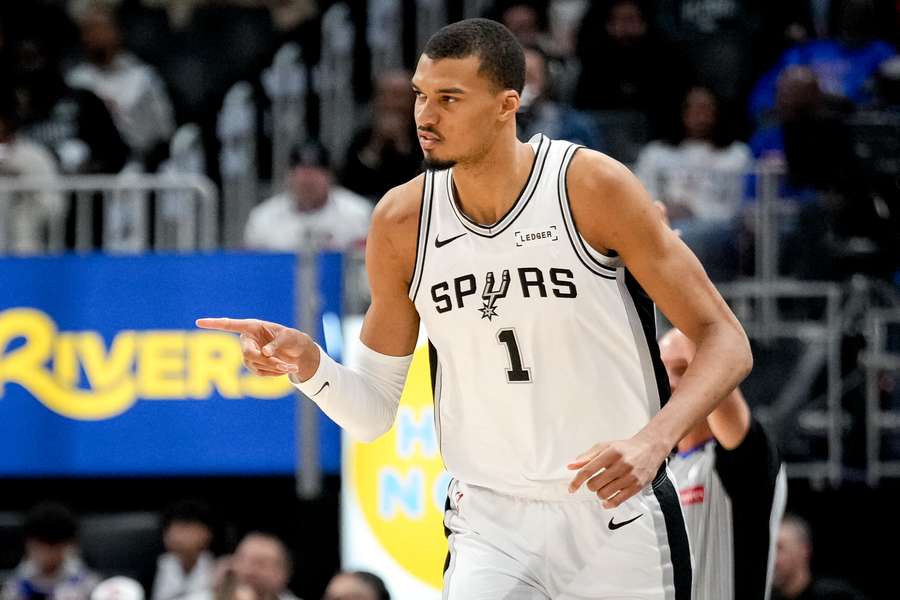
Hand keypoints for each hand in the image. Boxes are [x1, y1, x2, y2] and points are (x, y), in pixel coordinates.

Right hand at [195, 317, 318, 378]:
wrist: (298, 352)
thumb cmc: (292, 339)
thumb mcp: (289, 337)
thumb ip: (276, 343)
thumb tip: (264, 354)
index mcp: (252, 326)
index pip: (229, 325)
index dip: (214, 324)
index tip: (198, 322)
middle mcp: (247, 340)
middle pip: (247, 353)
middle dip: (266, 361)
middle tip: (284, 365)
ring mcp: (248, 354)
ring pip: (255, 365)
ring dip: (273, 368)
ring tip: (291, 366)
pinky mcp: (253, 366)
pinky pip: (261, 373)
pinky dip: (274, 373)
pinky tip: (285, 369)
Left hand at [566, 436, 667, 507]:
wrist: (649, 449)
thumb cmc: (623, 448)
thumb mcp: (604, 447)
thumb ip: (587, 457)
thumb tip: (570, 466)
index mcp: (611, 452)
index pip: (588, 469)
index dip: (577, 481)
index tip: (571, 488)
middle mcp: (622, 464)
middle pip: (595, 484)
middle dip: (591, 486)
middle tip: (594, 483)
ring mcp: (630, 476)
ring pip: (605, 493)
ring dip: (599, 494)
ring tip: (602, 488)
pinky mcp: (637, 486)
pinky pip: (618, 500)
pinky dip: (608, 503)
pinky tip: (606, 501)